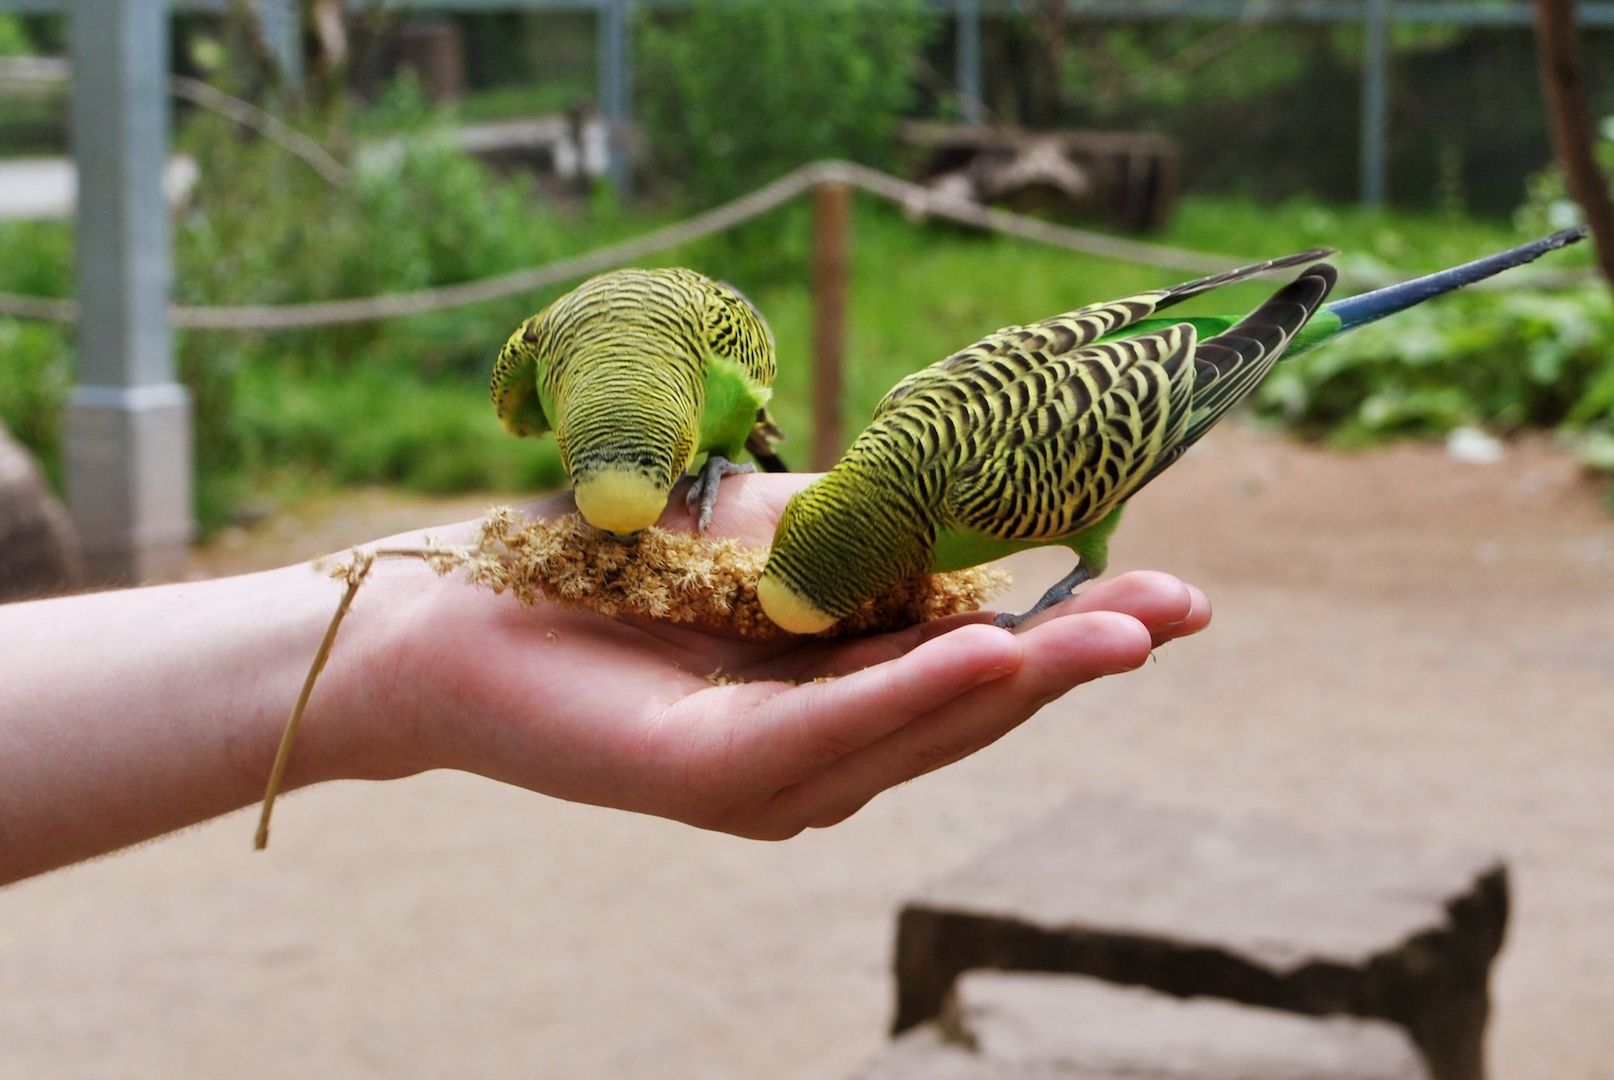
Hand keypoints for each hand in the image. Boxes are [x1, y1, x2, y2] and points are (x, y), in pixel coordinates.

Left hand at [359, 473, 1209, 839]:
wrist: (463, 608)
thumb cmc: (621, 563)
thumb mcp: (781, 540)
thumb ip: (880, 549)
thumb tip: (1000, 532)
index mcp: (845, 695)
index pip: (983, 666)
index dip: (1081, 633)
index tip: (1182, 598)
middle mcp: (825, 756)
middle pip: (971, 706)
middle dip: (1078, 659)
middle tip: (1182, 610)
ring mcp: (774, 780)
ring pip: (918, 723)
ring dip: (1024, 676)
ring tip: (1123, 629)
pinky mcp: (712, 779)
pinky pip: (826, 730)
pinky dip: (912, 693)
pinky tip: (993, 654)